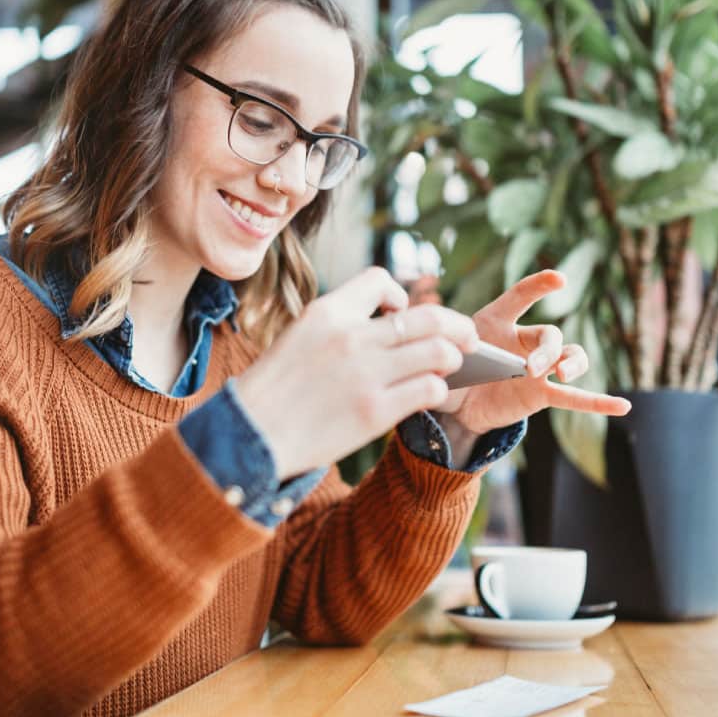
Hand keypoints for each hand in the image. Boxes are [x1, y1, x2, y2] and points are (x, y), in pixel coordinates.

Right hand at [233, 267, 479, 480]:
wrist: (250, 435)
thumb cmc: (274, 390)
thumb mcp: (298, 337)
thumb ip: (341, 326)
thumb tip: (390, 323)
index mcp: (327, 312)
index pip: (381, 281)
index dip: (400, 296)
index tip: (401, 314)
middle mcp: (350, 337)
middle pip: (427, 317)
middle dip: (456, 325)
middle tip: (467, 336)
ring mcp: (365, 374)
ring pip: (438, 351)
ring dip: (451, 357)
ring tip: (450, 366)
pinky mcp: (375, 411)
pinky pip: (429, 389)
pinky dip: (438, 388)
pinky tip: (432, 393)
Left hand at [435, 270, 630, 434]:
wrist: (454, 403)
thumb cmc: (449, 367)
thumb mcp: (439, 353)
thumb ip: (441, 347)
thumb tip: (432, 344)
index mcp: (496, 321)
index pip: (519, 296)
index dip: (538, 286)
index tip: (559, 280)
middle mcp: (524, 340)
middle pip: (550, 335)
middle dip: (547, 350)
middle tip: (531, 368)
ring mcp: (537, 368)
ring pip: (569, 357)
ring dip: (571, 364)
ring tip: (562, 374)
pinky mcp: (541, 394)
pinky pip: (574, 398)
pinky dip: (599, 402)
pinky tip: (624, 407)